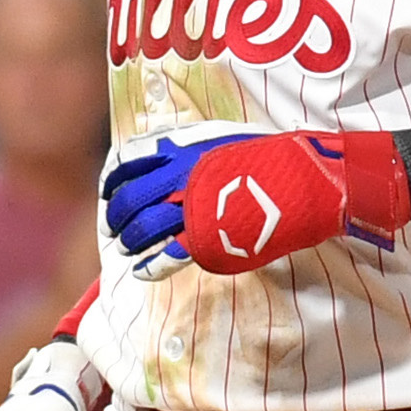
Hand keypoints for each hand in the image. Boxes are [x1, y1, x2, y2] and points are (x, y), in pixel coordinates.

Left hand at [103, 129, 406, 276]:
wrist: (301, 175)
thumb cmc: (270, 156)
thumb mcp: (224, 139)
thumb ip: (195, 149)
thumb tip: (173, 155)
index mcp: (182, 151)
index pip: (130, 163)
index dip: (114, 181)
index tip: (110, 192)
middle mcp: (180, 178)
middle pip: (130, 199)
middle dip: (117, 216)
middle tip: (115, 227)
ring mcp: (192, 208)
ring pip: (143, 227)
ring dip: (129, 239)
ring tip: (127, 248)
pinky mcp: (207, 237)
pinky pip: (167, 255)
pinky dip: (149, 265)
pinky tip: (141, 272)